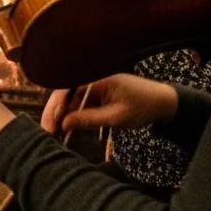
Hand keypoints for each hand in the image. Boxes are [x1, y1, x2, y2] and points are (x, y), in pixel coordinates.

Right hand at [41, 74, 177, 136]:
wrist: (162, 102)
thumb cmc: (143, 107)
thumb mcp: (116, 117)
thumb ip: (89, 119)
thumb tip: (63, 124)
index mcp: (96, 77)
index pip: (67, 88)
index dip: (55, 106)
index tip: (50, 124)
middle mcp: (91, 77)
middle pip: (63, 93)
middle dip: (53, 112)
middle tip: (47, 131)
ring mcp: (92, 84)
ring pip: (69, 99)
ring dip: (61, 114)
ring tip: (53, 132)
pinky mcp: (95, 92)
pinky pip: (77, 102)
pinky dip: (71, 114)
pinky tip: (65, 128)